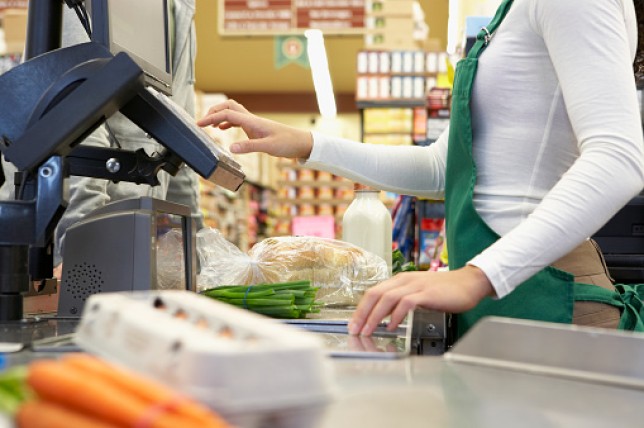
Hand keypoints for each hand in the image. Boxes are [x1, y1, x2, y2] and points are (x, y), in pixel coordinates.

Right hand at [197, 99, 313, 158]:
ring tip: (209, 125)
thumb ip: (249, 147)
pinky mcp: (256, 128)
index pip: (226, 114)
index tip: (199, 124)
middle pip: (228, 107)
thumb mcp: (268, 147)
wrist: (301, 143)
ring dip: (219, 116)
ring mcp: (254, 123)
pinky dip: (227, 122)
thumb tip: (231, 148)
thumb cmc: (287, 143)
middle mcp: (251, 119)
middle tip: (202, 122)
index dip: (211, 118)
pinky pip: (238, 120)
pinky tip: (223, 129)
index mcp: (252, 121)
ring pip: (232, 112)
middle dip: (213, 111)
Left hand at [348, 265, 494, 335]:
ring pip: (387, 299)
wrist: (468, 282)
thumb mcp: (417, 293)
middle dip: (362, 313)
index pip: (373, 292)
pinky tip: (392, 326)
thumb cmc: (444, 290)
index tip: (353, 324)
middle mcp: (404, 280)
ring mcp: (415, 285)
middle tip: (355, 330)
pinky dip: (396, 315)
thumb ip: (401, 302)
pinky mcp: (426, 293)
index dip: (361, 309)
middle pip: (375, 295)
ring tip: (369, 331)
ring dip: (375, 316)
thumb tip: (384, 317)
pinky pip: (406, 303)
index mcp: (400, 280)